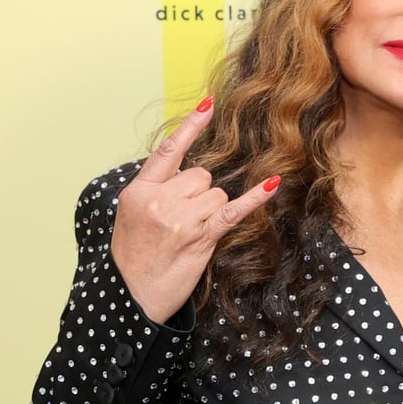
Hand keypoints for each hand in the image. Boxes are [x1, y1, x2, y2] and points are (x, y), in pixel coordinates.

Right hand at [110, 98, 280, 323]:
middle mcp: (159, 200)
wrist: (131, 298)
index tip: (209, 105)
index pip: (169, 151)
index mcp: (139, 191)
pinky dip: (255, 198)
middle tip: (184, 221)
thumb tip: (187, 178)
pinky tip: (272, 183)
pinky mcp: (201, 237)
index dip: (191, 128)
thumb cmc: (132, 260)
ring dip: (212, 211)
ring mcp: (180, 219)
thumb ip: (156, 193)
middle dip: (200, 193)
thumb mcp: (132, 218)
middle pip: (201, 175)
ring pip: (216, 194)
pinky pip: (234, 210)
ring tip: (191, 234)